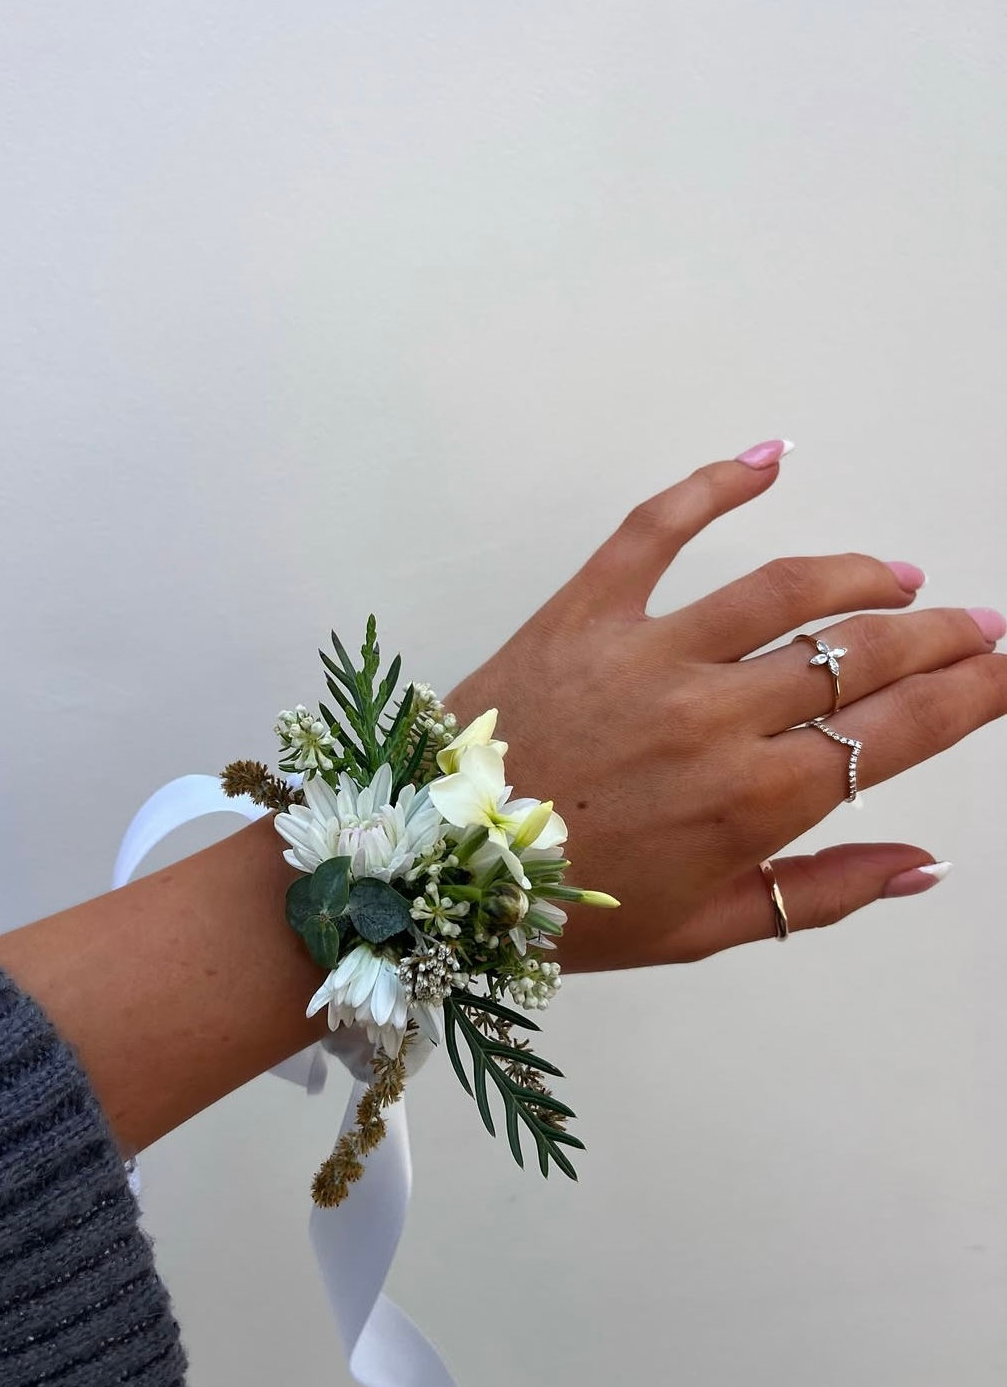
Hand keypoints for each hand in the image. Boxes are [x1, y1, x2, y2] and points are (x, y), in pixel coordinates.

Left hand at [444, 441, 1006, 971]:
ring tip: (900, 577)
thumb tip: (927, 863)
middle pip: (861, 655)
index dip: (971, 695)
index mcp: (752, 801)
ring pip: (787, 589)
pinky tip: (769, 457)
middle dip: (939, 637)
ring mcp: (648, 654)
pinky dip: (714, 483)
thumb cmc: (569, 909)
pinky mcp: (583, 611)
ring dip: (860, 576)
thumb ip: (822, 893)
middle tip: (980, 623)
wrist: (434, 867)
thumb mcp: (704, 929)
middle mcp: (714, 717)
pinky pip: (657, 529)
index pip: (896, 731)